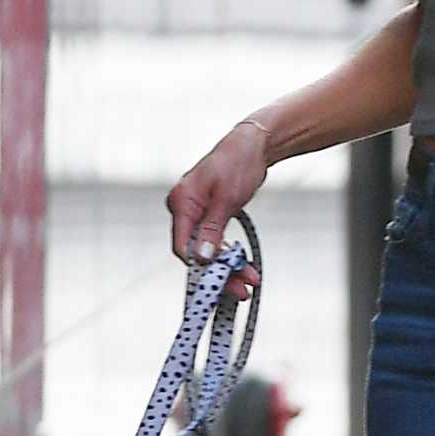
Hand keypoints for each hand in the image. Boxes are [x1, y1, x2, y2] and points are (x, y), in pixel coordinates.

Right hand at [166, 122, 267, 301]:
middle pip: (196, 252)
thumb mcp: (227, 198)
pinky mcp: (208, 216)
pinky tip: (244, 266)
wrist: (252, 146)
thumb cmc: (238, 163)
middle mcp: (183, 209)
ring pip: (207, 250)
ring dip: (229, 266)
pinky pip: (214, 242)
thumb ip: (213, 229)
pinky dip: (229, 254)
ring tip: (250, 280)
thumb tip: (203, 257)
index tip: (219, 284)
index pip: (183, 245)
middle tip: (242, 290)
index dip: (200, 267)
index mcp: (182, 202)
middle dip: (220, 272)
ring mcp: (195, 213)